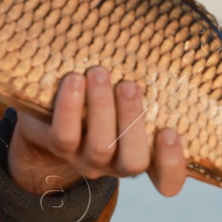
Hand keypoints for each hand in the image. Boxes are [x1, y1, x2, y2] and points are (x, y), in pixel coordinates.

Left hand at [6, 67, 187, 197]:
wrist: (49, 111)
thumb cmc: (100, 97)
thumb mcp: (124, 95)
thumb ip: (141, 85)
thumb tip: (154, 41)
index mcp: (143, 152)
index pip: (167, 179)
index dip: (173, 164)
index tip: (170, 132)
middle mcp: (117, 163)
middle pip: (134, 161)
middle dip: (133, 121)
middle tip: (129, 86)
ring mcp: (87, 159)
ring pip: (100, 147)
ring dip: (102, 108)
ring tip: (99, 73)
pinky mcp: (58, 148)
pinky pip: (64, 135)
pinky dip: (69, 107)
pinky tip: (73, 80)